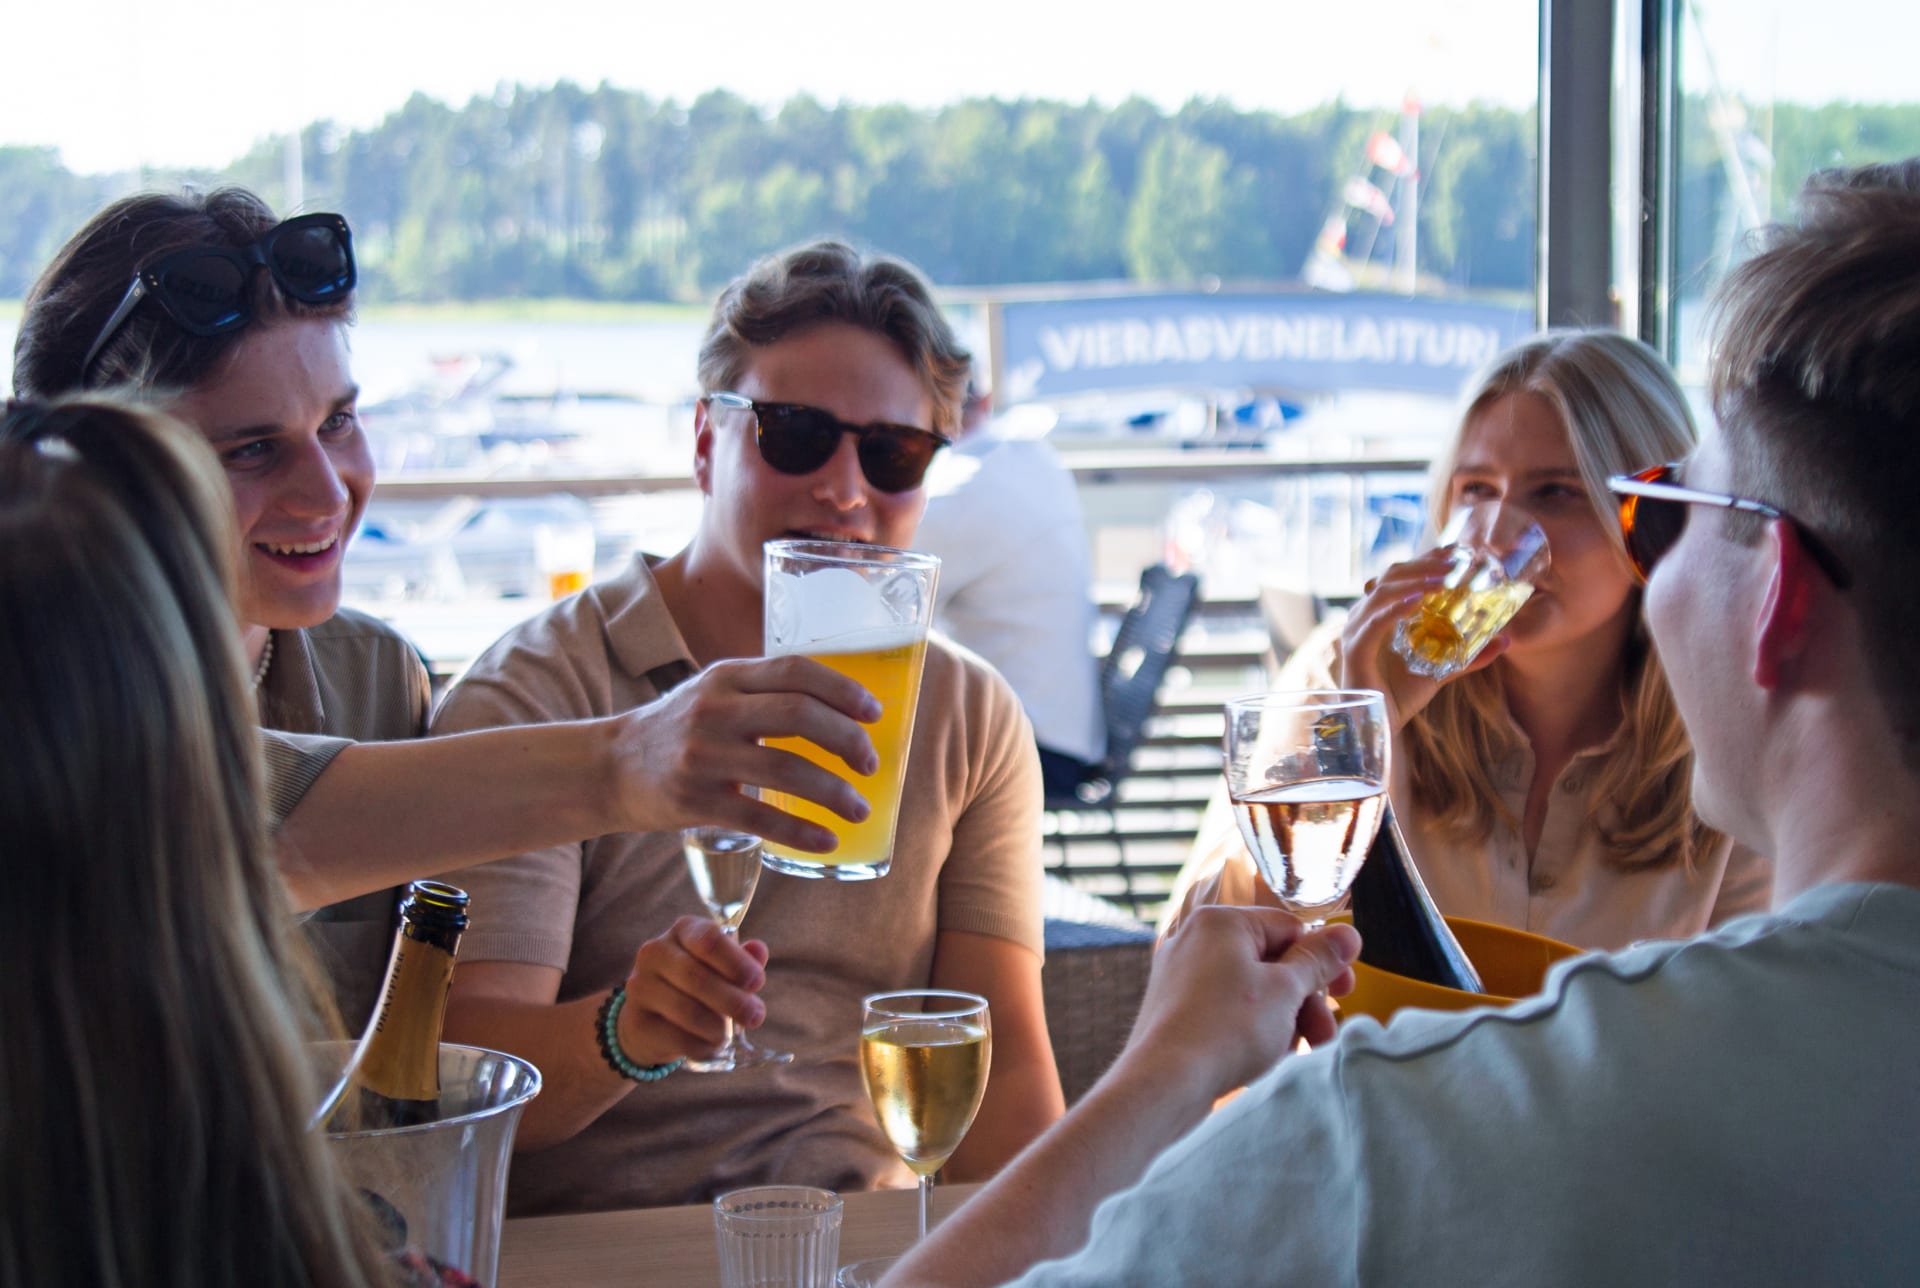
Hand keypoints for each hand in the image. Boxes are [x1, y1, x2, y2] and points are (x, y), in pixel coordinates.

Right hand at [608, 655, 880, 851]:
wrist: (608, 768)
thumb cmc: (678, 730)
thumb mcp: (713, 693)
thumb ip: (763, 693)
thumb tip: (840, 709)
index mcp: (726, 676)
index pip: (796, 670)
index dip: (843, 690)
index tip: (874, 713)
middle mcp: (714, 709)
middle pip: (798, 715)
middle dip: (847, 740)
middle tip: (870, 764)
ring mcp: (703, 755)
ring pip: (785, 769)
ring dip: (834, 792)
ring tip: (859, 809)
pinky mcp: (694, 801)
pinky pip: (759, 818)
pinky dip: (800, 831)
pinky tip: (826, 840)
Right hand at [615, 915, 770, 1066]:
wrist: (654, 1019)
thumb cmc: (698, 986)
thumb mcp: (723, 968)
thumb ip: (743, 960)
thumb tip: (758, 950)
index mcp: (683, 930)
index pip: (708, 939)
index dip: (736, 962)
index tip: (757, 982)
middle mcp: (655, 951)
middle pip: (697, 977)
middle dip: (733, 1000)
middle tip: (755, 1016)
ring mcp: (640, 985)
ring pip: (687, 1010)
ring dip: (718, 1027)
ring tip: (730, 1034)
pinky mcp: (637, 1021)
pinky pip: (677, 1037)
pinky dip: (702, 1045)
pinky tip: (712, 1045)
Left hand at [1127, 907, 1360, 1099]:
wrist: (1165, 1082)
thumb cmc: (1226, 1029)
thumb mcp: (1285, 991)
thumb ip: (1318, 960)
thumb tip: (1348, 934)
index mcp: (1221, 922)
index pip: (1289, 928)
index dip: (1321, 961)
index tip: (1344, 992)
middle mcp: (1196, 939)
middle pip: (1271, 961)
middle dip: (1305, 999)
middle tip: (1326, 1032)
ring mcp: (1182, 974)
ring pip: (1251, 989)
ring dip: (1284, 1018)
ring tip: (1299, 1051)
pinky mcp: (1176, 1008)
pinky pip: (1227, 1009)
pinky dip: (1253, 1028)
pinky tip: (1268, 1057)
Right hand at [1339, 551, 1509, 731]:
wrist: (1379, 727)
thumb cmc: (1401, 697)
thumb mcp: (1442, 671)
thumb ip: (1468, 656)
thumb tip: (1504, 640)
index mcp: (1380, 614)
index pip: (1402, 576)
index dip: (1427, 559)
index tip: (1457, 551)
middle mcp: (1365, 617)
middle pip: (1392, 576)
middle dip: (1425, 565)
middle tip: (1457, 562)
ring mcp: (1356, 631)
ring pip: (1383, 592)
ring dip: (1415, 581)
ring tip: (1444, 579)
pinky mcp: (1355, 650)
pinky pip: (1374, 622)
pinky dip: (1395, 608)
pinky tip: (1417, 601)